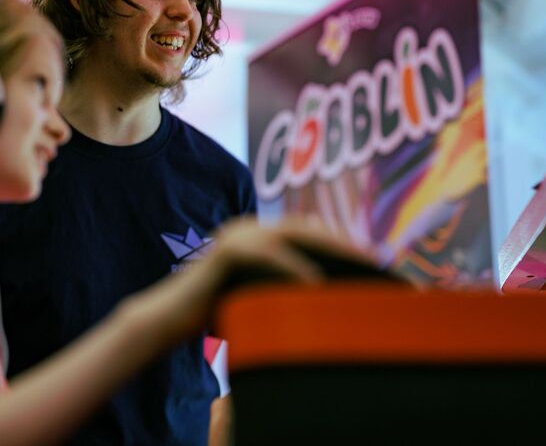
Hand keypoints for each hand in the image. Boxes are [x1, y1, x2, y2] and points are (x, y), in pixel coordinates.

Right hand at [136, 216, 377, 346]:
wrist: (171, 317)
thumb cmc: (213, 312)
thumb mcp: (254, 292)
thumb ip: (279, 284)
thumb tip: (320, 293)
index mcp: (254, 234)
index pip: (304, 231)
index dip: (336, 242)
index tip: (368, 260)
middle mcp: (246, 227)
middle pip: (304, 228)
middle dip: (340, 243)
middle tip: (374, 262)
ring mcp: (236, 236)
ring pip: (292, 236)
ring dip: (328, 250)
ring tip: (357, 269)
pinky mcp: (227, 252)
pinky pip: (269, 257)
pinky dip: (295, 269)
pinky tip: (318, 285)